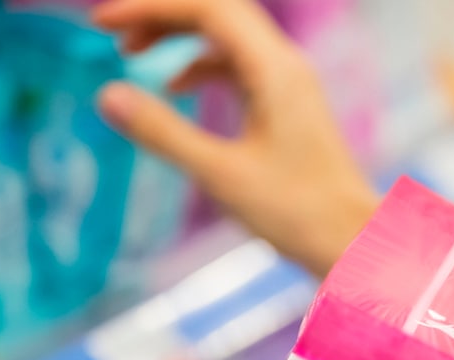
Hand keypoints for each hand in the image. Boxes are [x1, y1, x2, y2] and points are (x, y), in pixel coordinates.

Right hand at [92, 0, 378, 276]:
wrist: (351, 242)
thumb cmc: (297, 214)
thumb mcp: (219, 174)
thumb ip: (163, 132)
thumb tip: (107, 95)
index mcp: (274, 71)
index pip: (207, 7)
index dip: (151, 7)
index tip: (101, 23)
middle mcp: (286, 65)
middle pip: (217, 10)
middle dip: (162, 14)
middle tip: (113, 34)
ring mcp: (290, 83)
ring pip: (227, 35)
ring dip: (178, 36)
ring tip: (131, 53)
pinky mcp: (288, 105)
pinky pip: (239, 63)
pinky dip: (201, 64)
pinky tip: (175, 87)